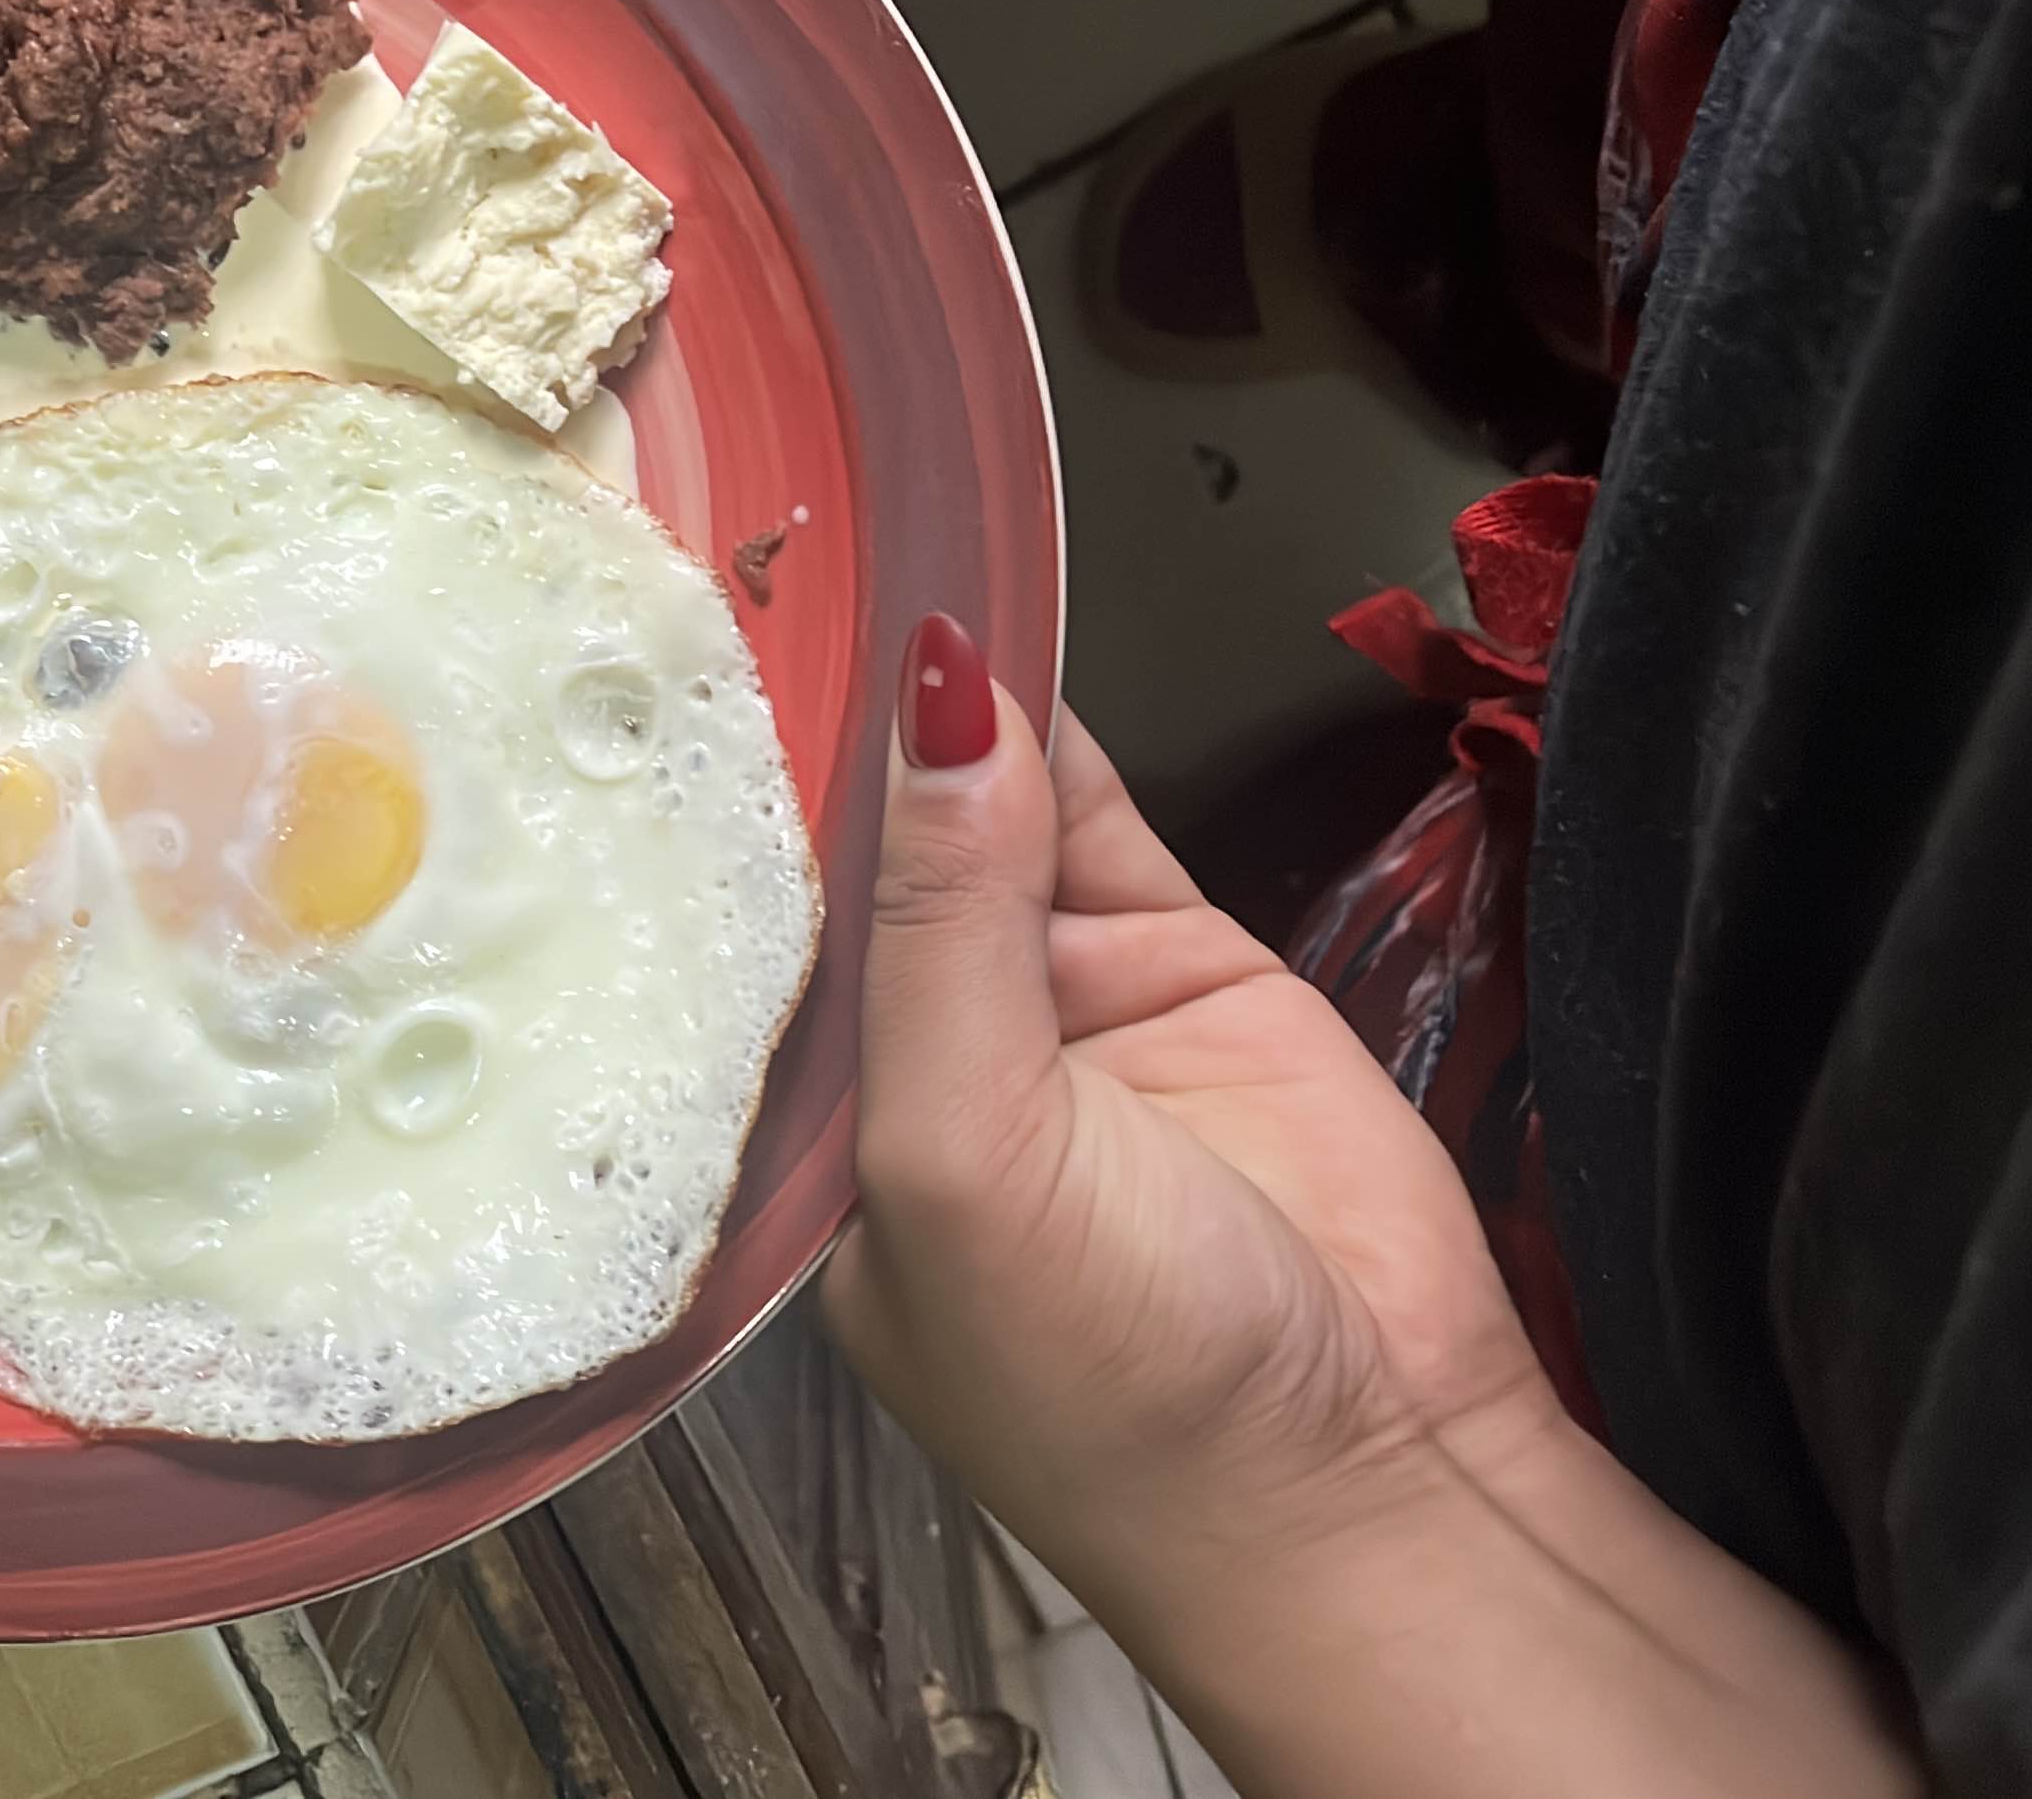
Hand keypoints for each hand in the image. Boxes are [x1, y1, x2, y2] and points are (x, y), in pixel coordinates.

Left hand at [818, 615, 1915, 1798]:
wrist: (1374, 1475)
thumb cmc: (1123, 1394)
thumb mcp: (968, 1152)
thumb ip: (940, 921)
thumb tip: (937, 700)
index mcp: (800, 1142)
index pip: (732, 938)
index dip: (709, 806)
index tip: (657, 656)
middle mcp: (903, 1066)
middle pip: (840, 855)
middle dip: (809, 732)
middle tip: (743, 561)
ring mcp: (1038, 1005)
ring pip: (960, 811)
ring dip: (929, 707)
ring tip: (859, 555)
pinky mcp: (1165, 961)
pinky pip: (1084, 811)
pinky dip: (1043, 720)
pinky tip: (989, 624)